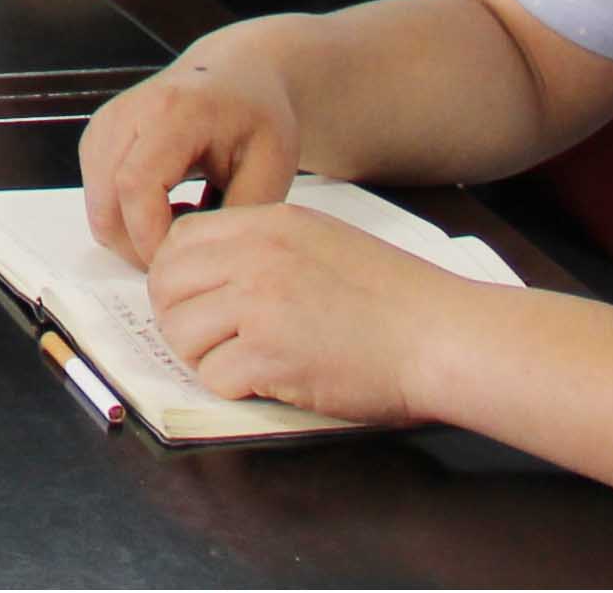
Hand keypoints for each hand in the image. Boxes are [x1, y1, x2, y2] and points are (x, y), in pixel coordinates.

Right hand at [78, 37, 308, 267]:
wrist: (236, 74)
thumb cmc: (257, 114)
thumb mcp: (271, 165)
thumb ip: (239, 214)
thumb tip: (205, 260)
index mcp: (172, 112)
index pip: (135, 186)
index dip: (150, 237)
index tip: (183, 263)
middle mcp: (125, 113)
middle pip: (105, 203)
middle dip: (140, 247)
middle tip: (187, 256)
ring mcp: (104, 126)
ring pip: (97, 207)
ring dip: (132, 234)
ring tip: (183, 223)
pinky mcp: (96, 139)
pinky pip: (97, 198)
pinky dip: (125, 218)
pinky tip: (165, 208)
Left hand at [145, 202, 480, 426]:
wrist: (446, 337)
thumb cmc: (398, 299)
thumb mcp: (323, 241)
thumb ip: (264, 247)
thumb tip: (210, 271)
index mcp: (268, 224)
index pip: (179, 241)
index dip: (176, 276)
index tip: (196, 301)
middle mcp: (256, 257)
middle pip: (167, 287)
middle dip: (179, 319)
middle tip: (212, 341)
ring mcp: (260, 305)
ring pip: (182, 333)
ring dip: (206, 356)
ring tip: (247, 363)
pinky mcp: (270, 357)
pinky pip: (214, 376)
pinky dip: (235, 388)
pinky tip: (271, 382)